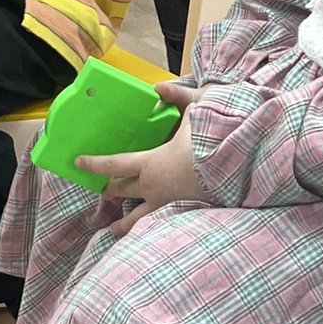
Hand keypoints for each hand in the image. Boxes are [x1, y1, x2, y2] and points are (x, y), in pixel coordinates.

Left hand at [77, 82, 207, 236]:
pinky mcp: (187, 215)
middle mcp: (155, 188)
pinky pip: (162, 224)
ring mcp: (170, 205)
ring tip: (113, 231)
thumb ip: (176, 97)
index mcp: (152, 163)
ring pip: (140, 219)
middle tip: (103, 193)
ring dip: (125, 224)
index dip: (94, 164)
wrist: (244, 170)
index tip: (78, 163)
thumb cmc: (217, 140)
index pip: (114, 165)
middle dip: (111, 191)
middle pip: (123, 191)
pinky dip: (151, 228)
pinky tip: (149, 234)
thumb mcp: (197, 110)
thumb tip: (158, 89)